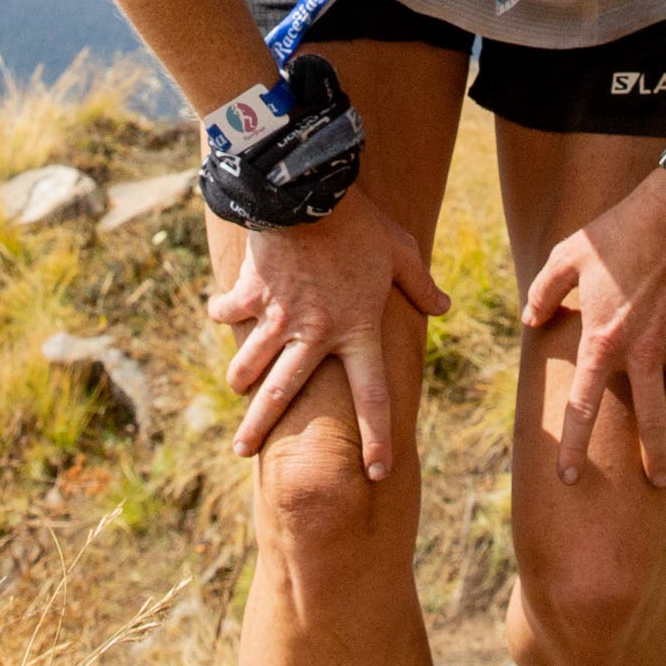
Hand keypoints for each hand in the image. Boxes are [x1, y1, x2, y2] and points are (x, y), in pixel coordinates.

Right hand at [205, 201, 448, 477]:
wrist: (309, 193)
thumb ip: (421, 284)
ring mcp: (278, 318)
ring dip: (238, 378)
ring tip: (234, 389)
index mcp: (356, 331)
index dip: (376, 438)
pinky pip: (229, 312)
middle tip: (242, 452)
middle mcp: (314, 335)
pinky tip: (221, 310)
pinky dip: (223, 311)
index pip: (372, 398)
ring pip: (248, 364)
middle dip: (259, 428)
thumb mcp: (401, 252)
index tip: (376, 472)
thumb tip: (444, 305)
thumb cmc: (360, 224)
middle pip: (283, 395)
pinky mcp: (251, 295)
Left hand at [520, 173, 665, 490]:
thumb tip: (530, 320)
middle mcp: (644, 353)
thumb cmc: (615, 234)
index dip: (574, 446)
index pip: (583, 408)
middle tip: (657, 482)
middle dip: (655, 457)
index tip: (570, 478)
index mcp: (603, 342)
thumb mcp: (566, 257)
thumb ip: (544, 292)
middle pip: (651, 422)